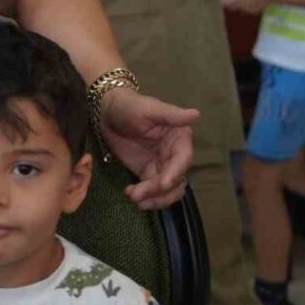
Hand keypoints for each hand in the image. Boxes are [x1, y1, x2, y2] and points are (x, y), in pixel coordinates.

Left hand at [99, 87, 195, 209]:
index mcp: (179, 139)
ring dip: (155, 198)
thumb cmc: (131, 106)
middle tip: (139, 195)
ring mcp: (161, 166)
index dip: (175, 174)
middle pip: (176, 180)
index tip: (163, 184)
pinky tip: (130, 193)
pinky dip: (145, 196)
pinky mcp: (147, 172)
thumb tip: (196, 114)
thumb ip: (171, 115)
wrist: (108, 112)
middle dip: (160, 191)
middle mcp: (174, 155)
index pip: (183, 160)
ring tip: (135, 199)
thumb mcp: (149, 109)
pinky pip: (152, 190)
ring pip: (167, 190)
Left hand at [225, 0, 272, 14]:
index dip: (223, 0)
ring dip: (240, 4)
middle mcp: (240, 6)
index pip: (225, 3)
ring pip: (239, 8)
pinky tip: (253, 0)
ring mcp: (247, 10)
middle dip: (231, 3)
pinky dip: (248, 6)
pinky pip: (248, 9)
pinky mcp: (253, 12)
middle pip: (231, 7)